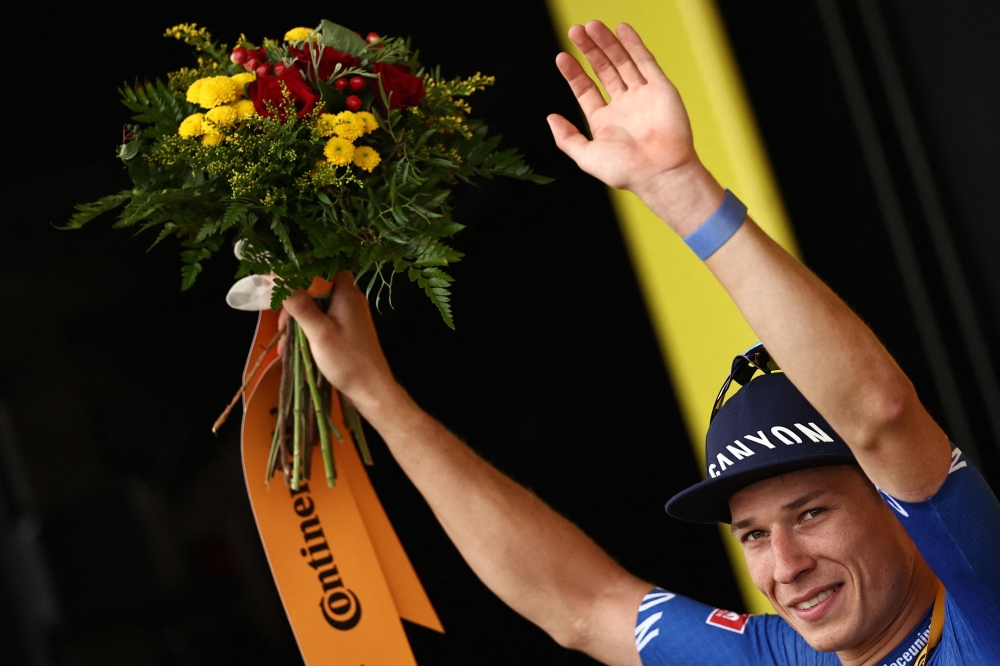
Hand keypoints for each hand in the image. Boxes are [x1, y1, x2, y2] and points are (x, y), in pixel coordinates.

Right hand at [279, 272, 398, 415]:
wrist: (371, 390)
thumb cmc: (348, 360)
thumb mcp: (319, 332)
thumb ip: (299, 304)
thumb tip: (278, 275)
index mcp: (346, 292)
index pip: (322, 267)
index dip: (300, 272)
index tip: (280, 286)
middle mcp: (349, 299)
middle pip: (315, 288)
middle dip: (294, 305)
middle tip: (282, 325)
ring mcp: (348, 315)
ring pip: (316, 307)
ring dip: (298, 322)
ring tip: (285, 344)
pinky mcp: (346, 330)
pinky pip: (322, 322)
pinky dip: (307, 332)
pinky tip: (294, 350)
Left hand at [548, 21, 721, 232]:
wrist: (660, 172)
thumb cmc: (625, 170)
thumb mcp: (586, 156)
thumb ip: (566, 138)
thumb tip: (551, 118)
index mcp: (605, 122)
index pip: (586, 90)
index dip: (574, 73)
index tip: (561, 57)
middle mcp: (624, 107)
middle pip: (603, 71)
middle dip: (589, 51)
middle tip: (575, 31)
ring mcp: (643, 96)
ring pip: (622, 62)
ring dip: (608, 43)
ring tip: (592, 25)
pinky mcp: (661, 89)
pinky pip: (646, 61)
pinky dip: (634, 44)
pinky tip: (621, 29)